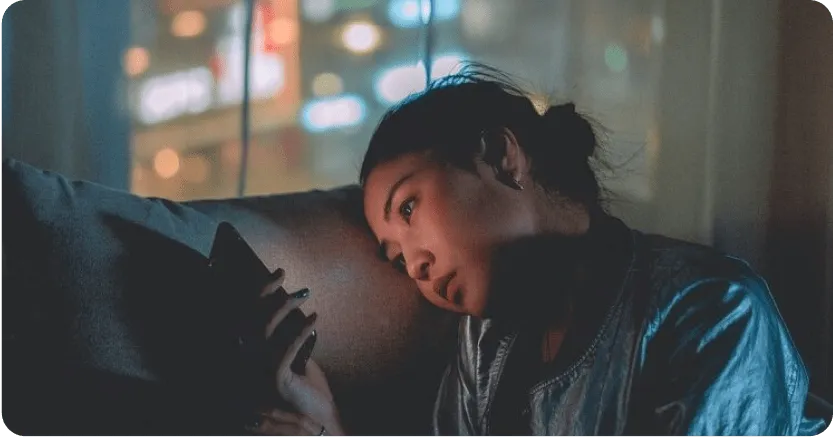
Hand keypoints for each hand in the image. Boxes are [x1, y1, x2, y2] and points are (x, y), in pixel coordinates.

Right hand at [257, 270, 343, 433]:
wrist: (321, 416)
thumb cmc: (310, 386)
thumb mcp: (298, 354)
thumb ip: (289, 334)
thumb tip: (291, 303)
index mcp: (253, 355)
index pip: (247, 317)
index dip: (260, 293)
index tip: (279, 273)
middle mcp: (250, 362)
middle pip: (249, 319)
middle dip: (268, 293)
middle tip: (289, 278)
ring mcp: (260, 373)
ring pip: (264, 331)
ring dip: (285, 307)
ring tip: (305, 294)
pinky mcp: (277, 382)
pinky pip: (284, 350)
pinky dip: (300, 331)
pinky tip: (314, 320)